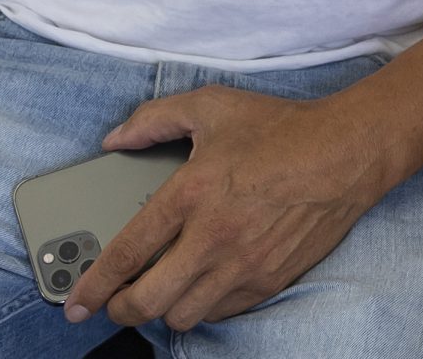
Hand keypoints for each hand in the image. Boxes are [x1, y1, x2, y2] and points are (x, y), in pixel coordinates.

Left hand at [63, 83, 387, 330]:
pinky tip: (201, 287)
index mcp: (190, 194)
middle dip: (119, 310)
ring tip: (160, 293)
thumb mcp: (212, 106)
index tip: (76, 302)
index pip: (125, 254)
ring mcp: (242, 265)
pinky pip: (221, 313)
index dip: (92, 286)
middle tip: (114, 304)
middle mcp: (212, 238)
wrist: (347, 152)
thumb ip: (155, 119)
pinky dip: (203, 307)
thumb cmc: (281, 128)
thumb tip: (115, 139)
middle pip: (146, 301)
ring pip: (182, 316)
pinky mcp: (269, 280)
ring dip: (163, 311)